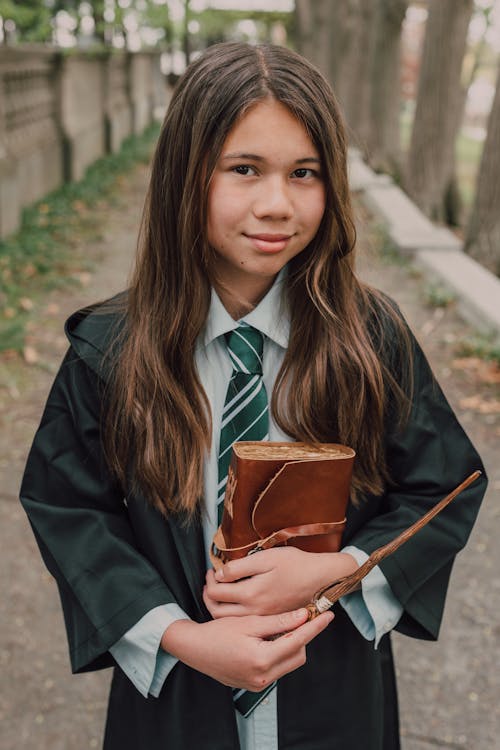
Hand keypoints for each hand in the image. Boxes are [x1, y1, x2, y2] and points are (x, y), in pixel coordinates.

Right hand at [161, 608, 333, 690]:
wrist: (194, 649)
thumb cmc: (218, 633)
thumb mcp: (249, 622)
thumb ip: (278, 622)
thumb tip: (303, 615)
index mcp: (263, 660)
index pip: (299, 641)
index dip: (315, 626)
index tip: (329, 615)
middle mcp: (264, 677)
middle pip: (298, 654)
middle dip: (303, 636)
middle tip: (301, 616)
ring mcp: (259, 684)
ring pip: (289, 662)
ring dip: (291, 644)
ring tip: (283, 625)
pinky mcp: (254, 684)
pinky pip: (277, 667)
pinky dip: (279, 652)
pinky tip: (271, 637)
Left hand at [203, 547, 357, 617]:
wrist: (321, 579)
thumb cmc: (295, 564)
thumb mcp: (266, 558)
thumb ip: (239, 567)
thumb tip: (219, 574)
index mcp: (252, 594)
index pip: (216, 593)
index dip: (209, 580)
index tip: (210, 571)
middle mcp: (255, 612)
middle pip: (218, 611)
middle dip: (208, 596)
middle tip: (208, 583)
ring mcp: (263, 619)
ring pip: (229, 620)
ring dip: (218, 607)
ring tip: (217, 593)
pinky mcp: (271, 622)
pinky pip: (244, 623)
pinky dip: (232, 615)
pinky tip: (234, 603)